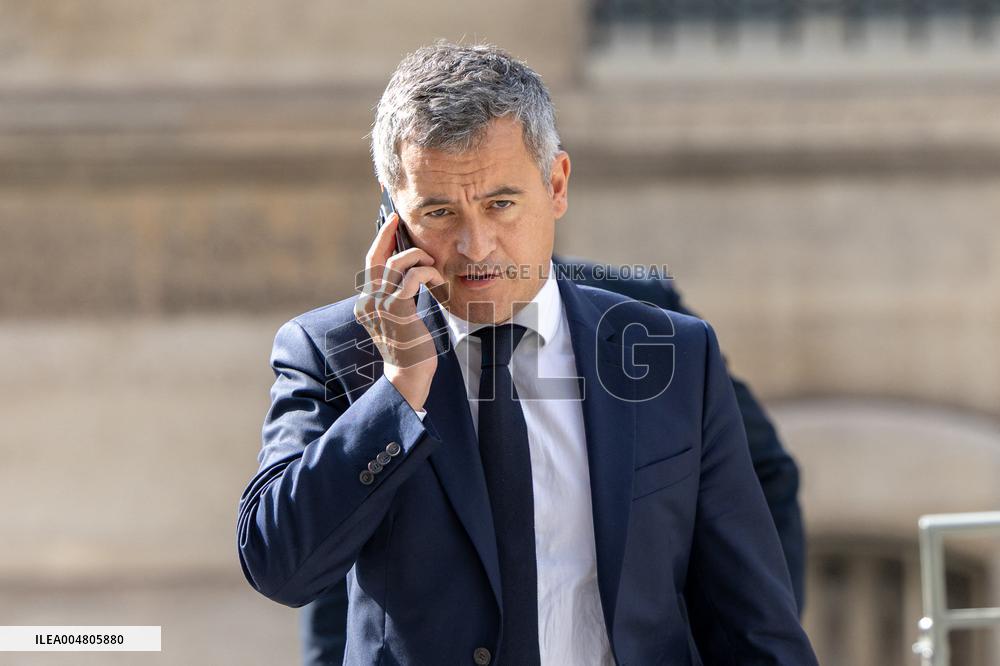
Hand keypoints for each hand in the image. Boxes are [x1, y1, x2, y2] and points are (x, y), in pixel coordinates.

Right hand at [354, 213, 445, 410]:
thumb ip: (396, 298)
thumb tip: (408, 273)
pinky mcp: (398, 309)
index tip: (390, 225)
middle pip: (375, 257)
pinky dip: (428, 272)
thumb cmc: (409, 348)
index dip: (379, 242)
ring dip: (419, 258)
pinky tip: (439, 280)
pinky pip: (413, 277)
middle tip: (398, 219)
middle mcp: (368, 302)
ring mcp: (380, 305)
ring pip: (397, 263)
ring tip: (433, 265)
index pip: (371, 264)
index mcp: (366, 303)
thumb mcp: (398, 319)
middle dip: (386, 234)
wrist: (408, 375)